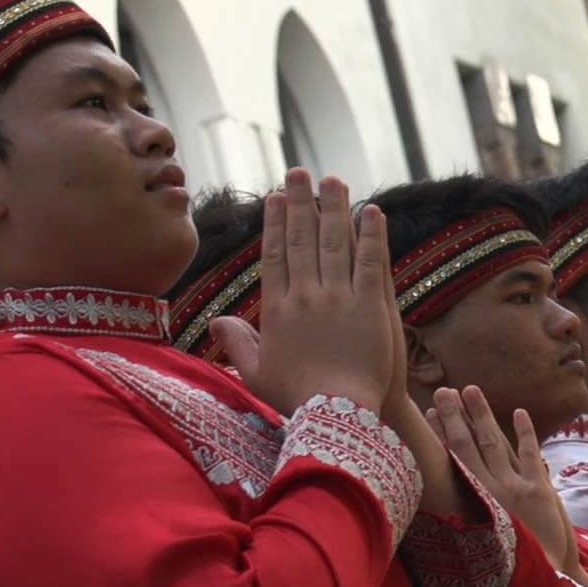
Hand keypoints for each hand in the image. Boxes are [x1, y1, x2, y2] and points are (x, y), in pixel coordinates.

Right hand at [217, 170, 393, 415]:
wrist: (337, 414)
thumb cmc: (297, 400)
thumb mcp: (256, 374)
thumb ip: (237, 345)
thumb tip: (214, 323)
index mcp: (277, 310)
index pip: (275, 256)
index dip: (276, 224)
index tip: (276, 199)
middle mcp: (305, 297)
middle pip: (303, 239)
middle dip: (301, 202)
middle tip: (301, 172)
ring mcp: (338, 299)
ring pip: (336, 242)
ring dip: (335, 208)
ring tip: (334, 180)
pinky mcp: (371, 306)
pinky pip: (371, 262)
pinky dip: (372, 235)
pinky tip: (373, 211)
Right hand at [426, 387, 579, 576]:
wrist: (548, 576)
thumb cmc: (512, 560)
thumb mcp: (485, 536)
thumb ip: (473, 511)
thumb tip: (450, 496)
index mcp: (473, 502)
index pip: (451, 460)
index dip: (440, 434)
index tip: (428, 413)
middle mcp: (489, 491)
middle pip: (468, 445)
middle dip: (455, 416)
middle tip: (443, 391)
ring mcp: (515, 488)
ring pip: (494, 444)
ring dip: (482, 416)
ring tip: (470, 391)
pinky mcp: (539, 490)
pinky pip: (530, 454)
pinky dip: (525, 433)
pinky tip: (519, 412)